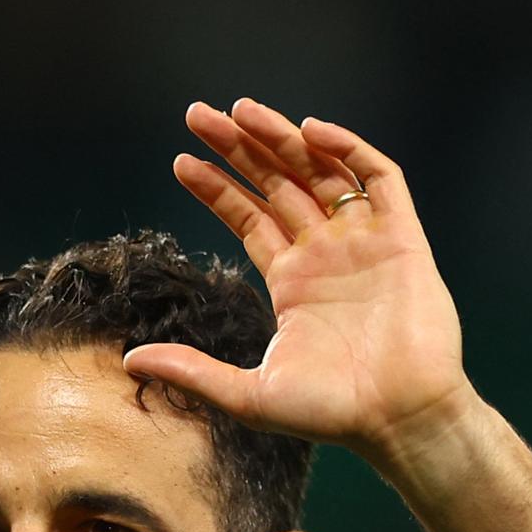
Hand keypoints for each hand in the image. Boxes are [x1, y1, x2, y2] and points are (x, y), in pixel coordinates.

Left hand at [123, 98, 477, 459]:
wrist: (399, 421)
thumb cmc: (330, 413)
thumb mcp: (246, 394)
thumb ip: (191, 371)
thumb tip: (128, 361)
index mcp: (291, 282)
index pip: (248, 217)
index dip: (217, 187)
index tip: (181, 161)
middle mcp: (326, 254)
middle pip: (278, 182)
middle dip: (239, 147)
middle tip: (198, 114)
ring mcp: (364, 242)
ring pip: (320, 171)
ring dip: (283, 137)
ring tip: (241, 110)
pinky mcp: (403, 239)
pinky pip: (379, 178)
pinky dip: (350, 149)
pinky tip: (311, 130)